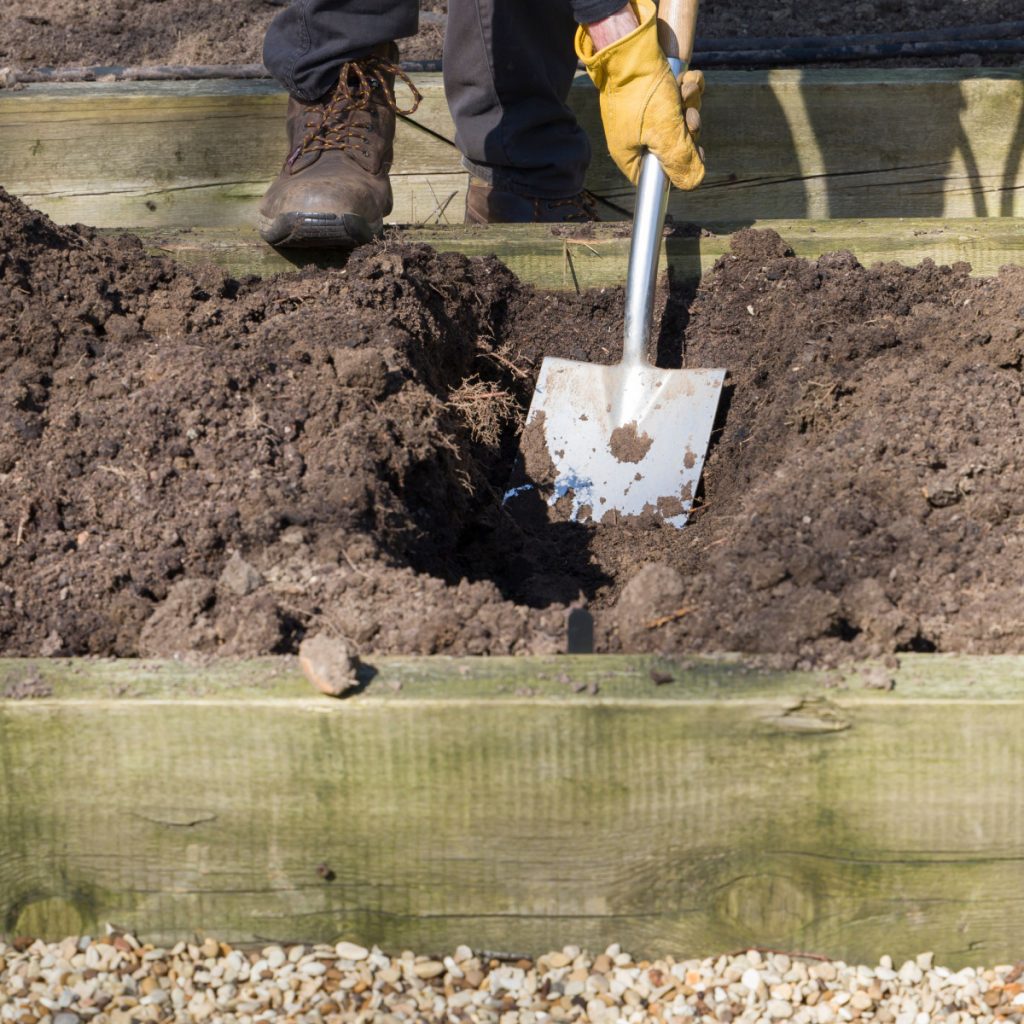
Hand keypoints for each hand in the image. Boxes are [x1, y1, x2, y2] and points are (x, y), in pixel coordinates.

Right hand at [576, 0, 704, 190]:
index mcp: (631, 155)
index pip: (659, 177)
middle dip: (688, 129)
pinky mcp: (656, 93)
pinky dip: (688, 88)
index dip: (680, 167)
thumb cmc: (640, 93)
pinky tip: (683, 80)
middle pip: (675, 146)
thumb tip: (694, 182)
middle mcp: (638, 137)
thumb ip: (680, 161)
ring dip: (689, 104)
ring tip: (681, 91)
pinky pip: (681, 97)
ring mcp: (647, 114)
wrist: (630, 48)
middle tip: (686, 117)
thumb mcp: (664, 133)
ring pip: (681, 119)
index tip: (696, 153)